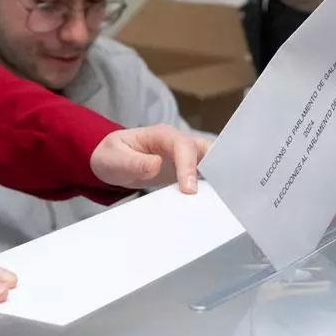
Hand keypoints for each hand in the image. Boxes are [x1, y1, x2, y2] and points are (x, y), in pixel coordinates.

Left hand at [90, 125, 211, 193]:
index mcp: (161, 135)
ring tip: (224, 197)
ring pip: (209, 160)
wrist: (111, 162)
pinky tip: (214, 200)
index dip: (188, 166)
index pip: (183, 146)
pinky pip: (203, 174)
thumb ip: (133, 162)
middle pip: (205, 148)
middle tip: (222, 189)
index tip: (189, 189)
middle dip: (216, 166)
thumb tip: (156, 164)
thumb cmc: (112, 156)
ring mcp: (184, 156)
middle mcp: (177, 142)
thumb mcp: (114, 158)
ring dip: (217, 176)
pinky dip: (210, 185)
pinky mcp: (186, 169)